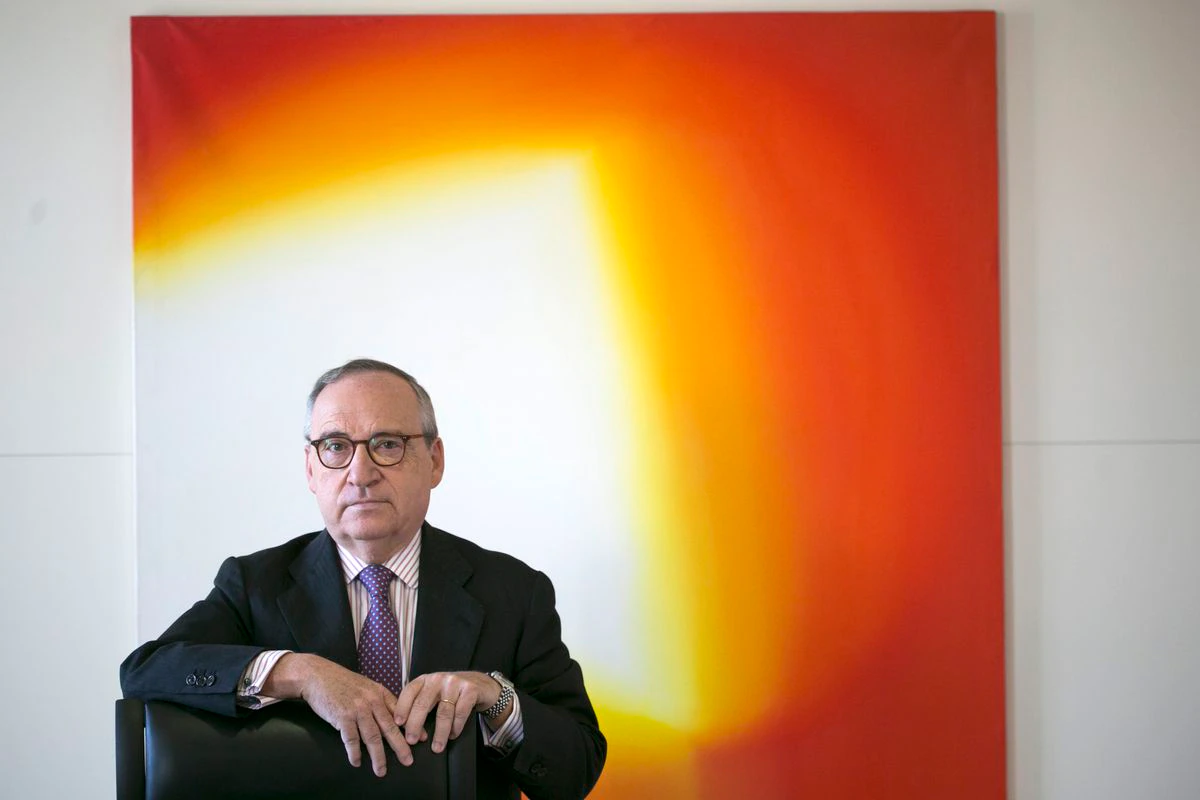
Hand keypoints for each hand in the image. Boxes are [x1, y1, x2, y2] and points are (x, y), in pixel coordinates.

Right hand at [264, 653, 412, 776]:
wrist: (318, 676)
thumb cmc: (342, 682)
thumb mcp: (366, 686)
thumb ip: (379, 700)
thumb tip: (394, 716)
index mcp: (380, 693)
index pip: (400, 712)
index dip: (412, 727)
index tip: (421, 739)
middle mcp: (372, 701)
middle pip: (389, 728)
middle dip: (400, 746)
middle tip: (408, 760)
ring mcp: (357, 709)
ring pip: (372, 737)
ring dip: (378, 756)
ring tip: (381, 770)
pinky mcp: (342, 717)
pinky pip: (351, 739)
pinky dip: (354, 753)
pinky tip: (356, 762)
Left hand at [394, 671, 502, 753]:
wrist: (481, 684)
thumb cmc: (451, 693)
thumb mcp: (433, 693)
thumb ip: (419, 702)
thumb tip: (403, 727)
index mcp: (425, 680)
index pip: (409, 691)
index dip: (402, 707)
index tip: (397, 724)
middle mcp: (438, 679)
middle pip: (423, 703)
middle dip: (415, 724)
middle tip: (411, 741)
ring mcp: (455, 683)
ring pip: (443, 711)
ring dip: (439, 733)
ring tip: (436, 748)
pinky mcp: (470, 690)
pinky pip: (461, 713)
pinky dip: (456, 727)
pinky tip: (453, 735)